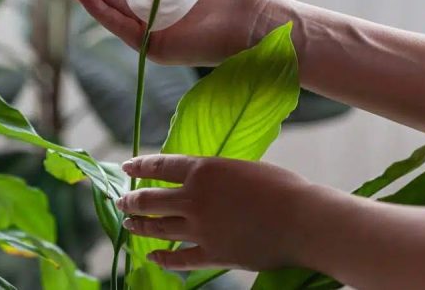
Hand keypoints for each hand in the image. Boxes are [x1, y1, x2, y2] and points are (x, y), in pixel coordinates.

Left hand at [116, 154, 312, 270]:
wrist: (302, 220)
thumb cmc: (281, 187)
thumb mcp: (241, 167)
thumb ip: (214, 174)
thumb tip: (199, 179)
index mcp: (202, 170)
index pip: (159, 166)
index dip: (139, 167)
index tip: (126, 168)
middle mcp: (194, 198)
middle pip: (150, 200)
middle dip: (131, 201)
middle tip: (122, 202)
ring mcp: (200, 229)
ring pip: (159, 228)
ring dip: (140, 225)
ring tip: (128, 223)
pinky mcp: (212, 254)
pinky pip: (179, 258)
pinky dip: (163, 257)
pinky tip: (152, 256)